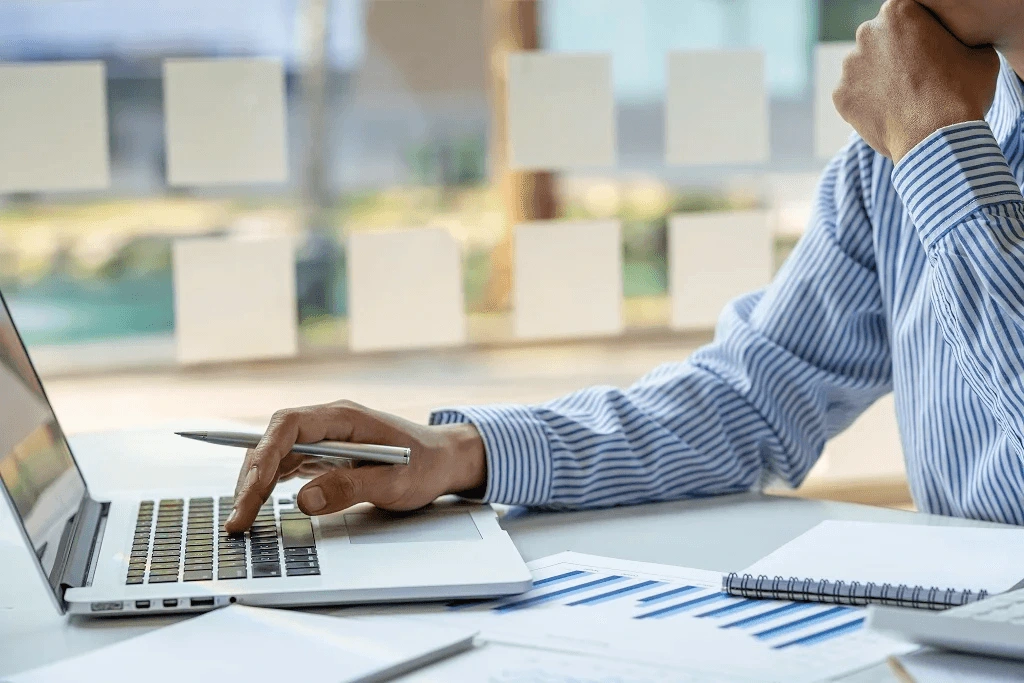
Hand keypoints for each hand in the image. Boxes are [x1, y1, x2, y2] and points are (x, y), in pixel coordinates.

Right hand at [224, 401, 486, 532]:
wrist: (444, 460)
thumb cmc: (426, 465)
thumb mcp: (396, 482)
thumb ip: (351, 488)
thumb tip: (304, 500)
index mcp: (345, 418)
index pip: (289, 425)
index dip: (264, 456)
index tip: (252, 491)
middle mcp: (329, 423)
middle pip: (273, 440)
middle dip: (251, 478)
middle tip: (239, 519)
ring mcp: (324, 438)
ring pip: (274, 454)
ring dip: (255, 484)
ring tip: (242, 519)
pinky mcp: (323, 454)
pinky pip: (286, 465)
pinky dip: (268, 485)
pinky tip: (257, 506)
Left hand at [833, 0, 999, 161]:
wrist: (937, 137)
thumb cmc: (962, 91)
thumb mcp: (978, 52)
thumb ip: (958, 39)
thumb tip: (955, 45)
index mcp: (899, 11)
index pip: (905, 18)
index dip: (919, 37)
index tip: (928, 53)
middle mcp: (867, 32)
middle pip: (880, 41)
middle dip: (894, 55)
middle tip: (915, 78)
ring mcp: (849, 66)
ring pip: (864, 69)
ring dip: (878, 79)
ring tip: (903, 99)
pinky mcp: (840, 95)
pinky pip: (853, 96)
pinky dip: (867, 104)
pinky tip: (888, 113)